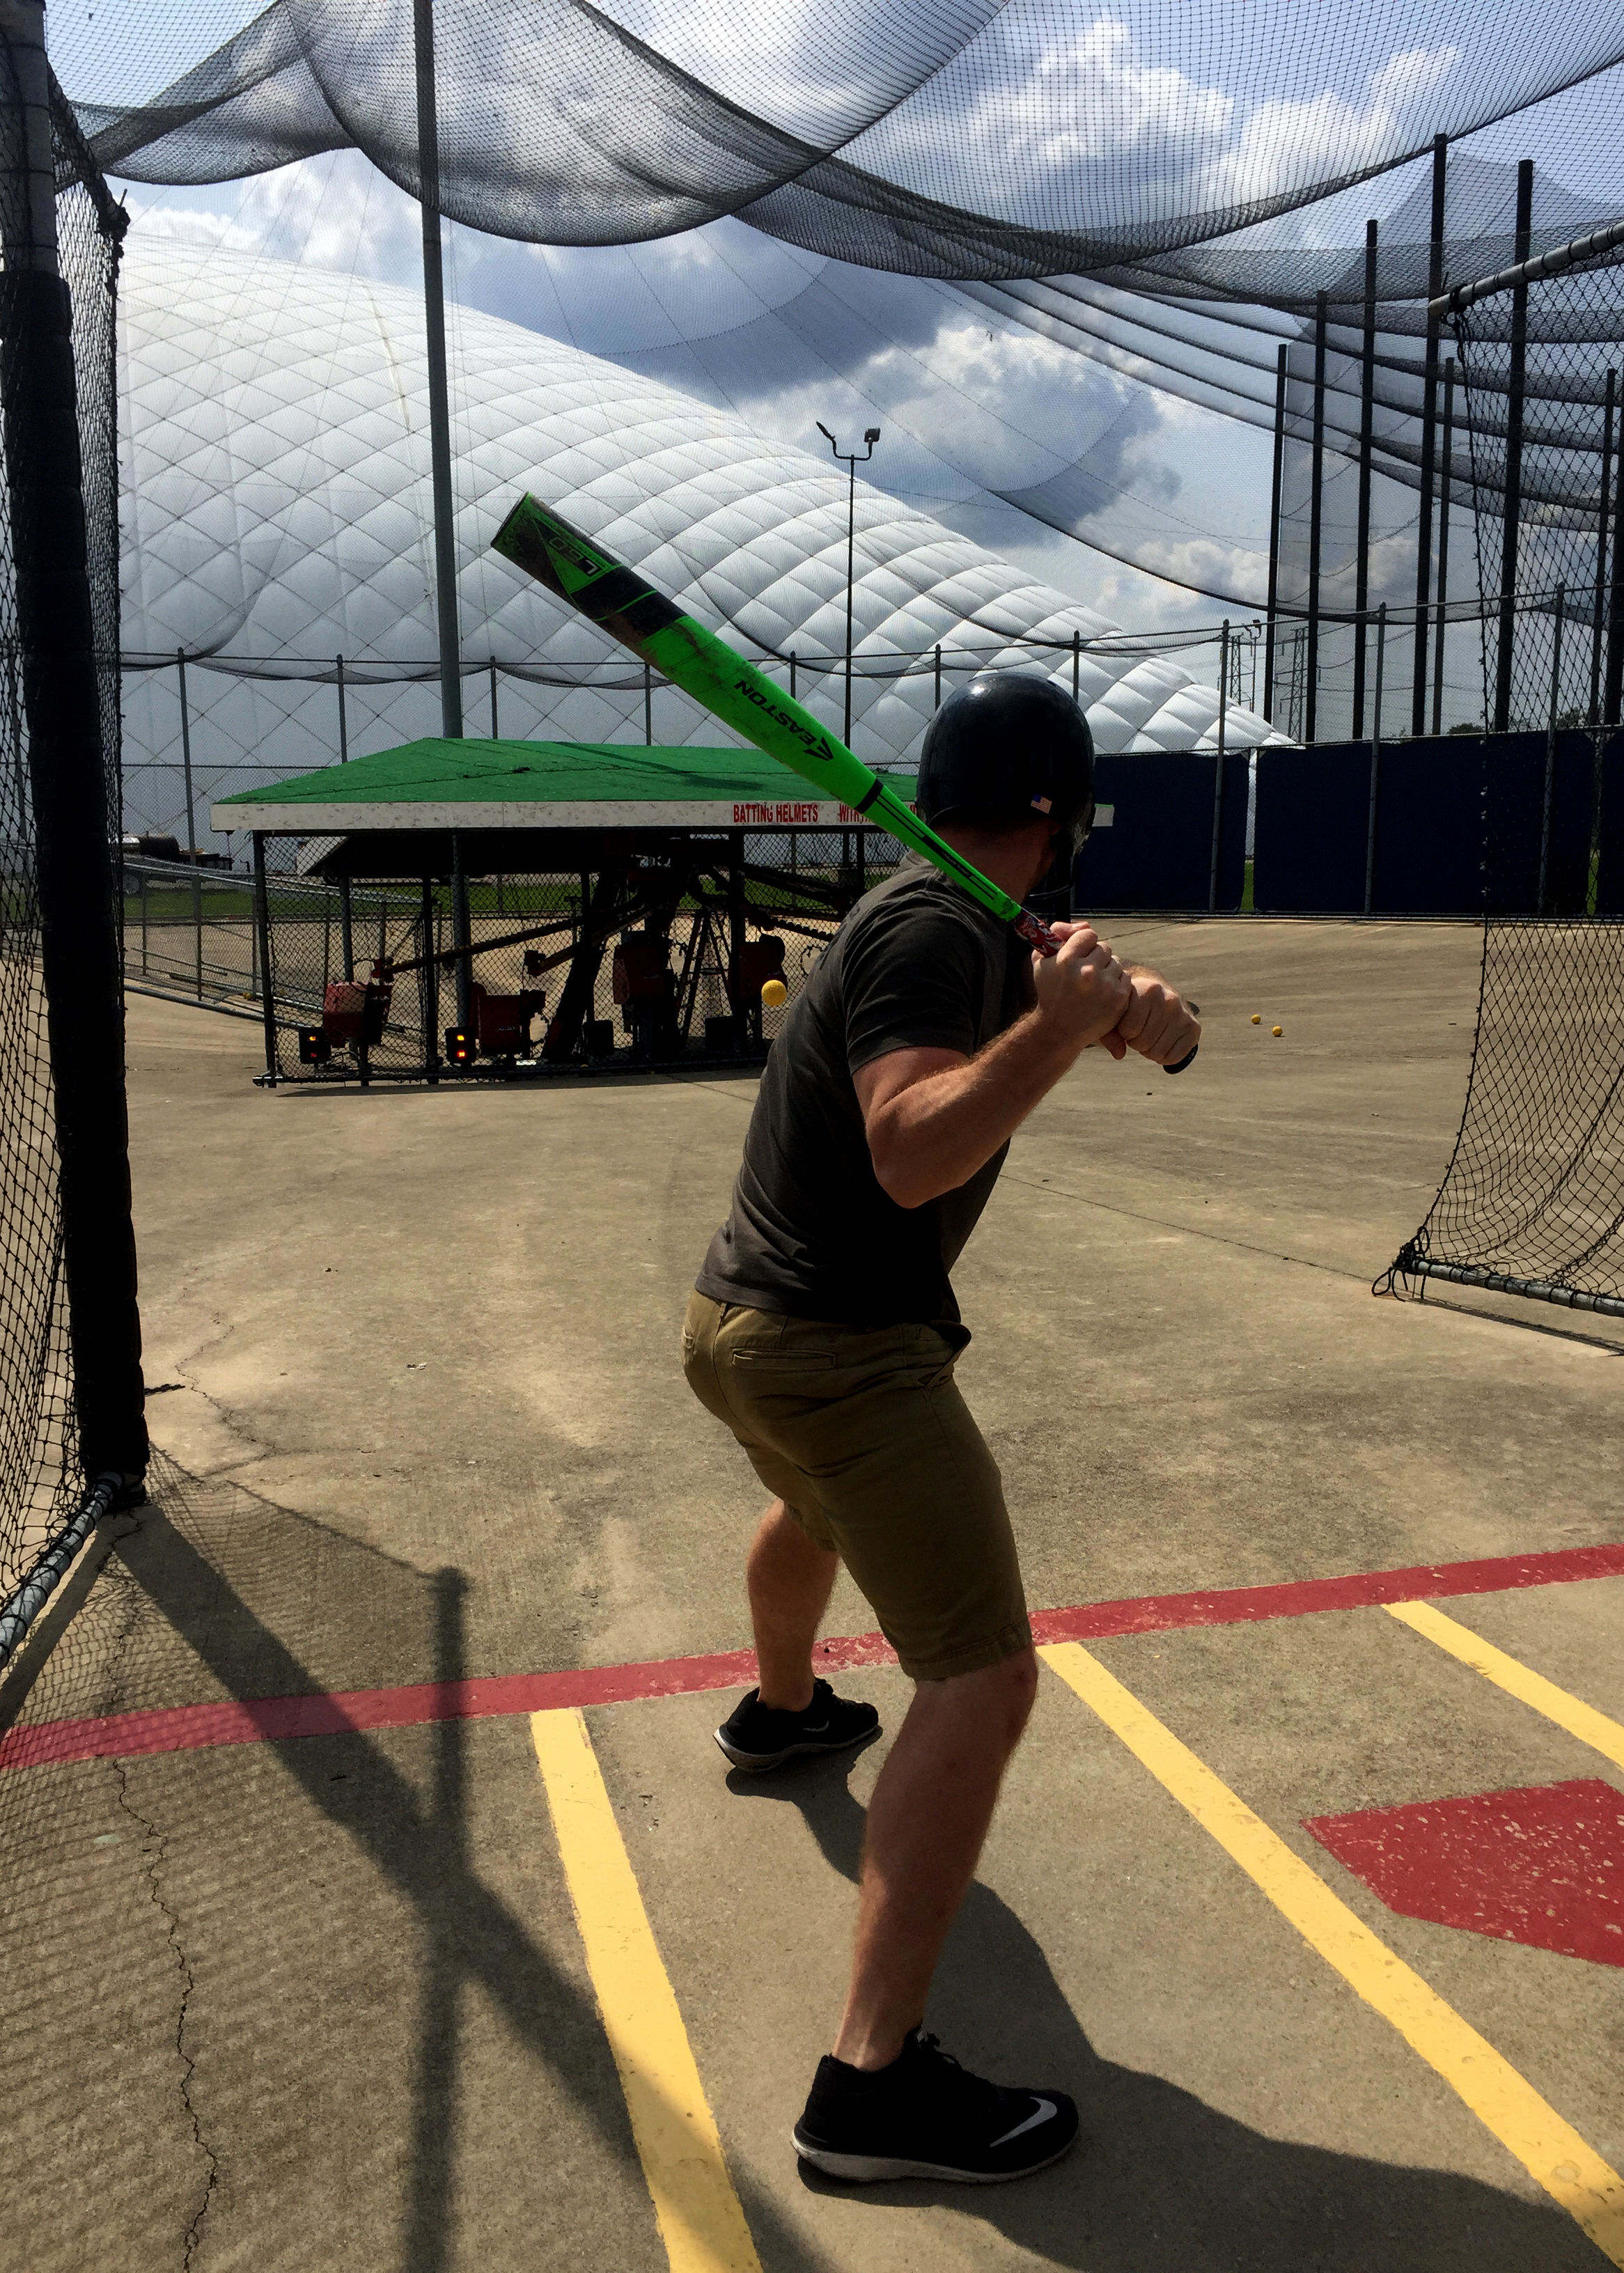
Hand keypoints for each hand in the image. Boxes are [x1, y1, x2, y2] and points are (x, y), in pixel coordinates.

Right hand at [1030, 921, 1133, 1053]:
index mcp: (1066, 961)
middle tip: (1085, 973)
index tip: (1078, 955)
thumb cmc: (1049, 992)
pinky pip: (1124, 977)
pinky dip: (1115, 984)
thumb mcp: (1041, 961)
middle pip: (1104, 947)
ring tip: (1092, 986)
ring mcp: (1105, 986)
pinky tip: (1102, 994)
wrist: (1059, 1030)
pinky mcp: (1119, 998)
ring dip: (1106, 970)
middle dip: (1095, 957)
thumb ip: (1057, 933)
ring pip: (1115, 962)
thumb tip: (1084, 925)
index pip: (1088, 934)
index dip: (1083, 943)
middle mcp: (1087, 972)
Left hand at [1107, 967, 1200, 1066]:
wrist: (1154, 993)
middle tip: (1138, 1032)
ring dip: (1149, 1050)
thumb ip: (1109, 1031)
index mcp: (1148, 990)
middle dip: (1136, 1043)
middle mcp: (1169, 999)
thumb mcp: (1115, 1010)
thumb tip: (1119, 1054)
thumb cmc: (1129, 1003)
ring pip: (1158, 1052)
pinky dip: (1163, 1058)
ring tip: (1149, 1035)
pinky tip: (1161, 1043)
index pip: (1129, 1029)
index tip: (1125, 1024)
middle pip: (1144, 1043)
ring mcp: (1183, 1014)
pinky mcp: (1193, 1027)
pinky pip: (1174, 1057)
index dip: (1124, 1033)